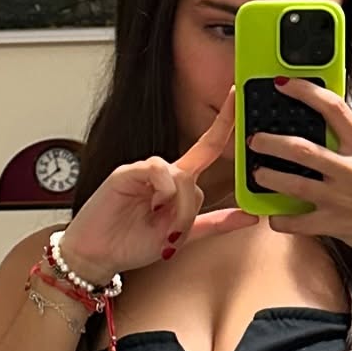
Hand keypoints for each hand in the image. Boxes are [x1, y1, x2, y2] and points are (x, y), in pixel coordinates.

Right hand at [60, 87, 257, 280]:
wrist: (99, 255)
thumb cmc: (133, 243)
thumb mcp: (184, 237)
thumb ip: (216, 224)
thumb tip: (252, 217)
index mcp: (177, 184)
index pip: (207, 147)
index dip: (224, 123)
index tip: (237, 94)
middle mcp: (163, 174)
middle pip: (195, 176)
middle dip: (190, 210)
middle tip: (174, 234)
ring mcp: (144, 171)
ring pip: (180, 176)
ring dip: (178, 208)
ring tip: (162, 229)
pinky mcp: (126, 172)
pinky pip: (157, 170)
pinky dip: (163, 190)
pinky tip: (153, 206)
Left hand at [247, 79, 351, 277]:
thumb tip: (330, 134)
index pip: (334, 109)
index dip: (306, 92)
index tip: (285, 84)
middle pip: (303, 149)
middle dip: (272, 142)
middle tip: (255, 139)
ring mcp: (343, 198)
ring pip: (295, 184)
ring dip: (269, 177)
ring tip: (257, 173)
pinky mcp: (337, 224)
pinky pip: (299, 223)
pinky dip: (281, 220)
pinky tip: (274, 217)